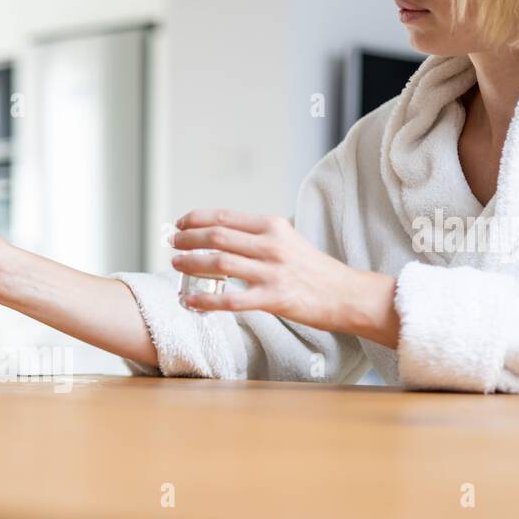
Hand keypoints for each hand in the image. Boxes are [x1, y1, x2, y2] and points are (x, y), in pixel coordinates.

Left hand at [170, 209, 398, 346]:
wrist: (346, 294)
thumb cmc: (314, 270)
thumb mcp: (288, 241)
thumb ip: (258, 238)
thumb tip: (222, 238)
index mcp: (273, 226)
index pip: (225, 217)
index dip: (196, 219)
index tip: (180, 223)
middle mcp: (271, 245)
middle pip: (217, 236)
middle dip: (188, 238)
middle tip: (172, 243)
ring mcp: (272, 272)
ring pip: (220, 263)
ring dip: (191, 263)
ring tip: (176, 264)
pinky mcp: (273, 299)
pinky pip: (230, 300)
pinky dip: (206, 300)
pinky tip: (190, 301)